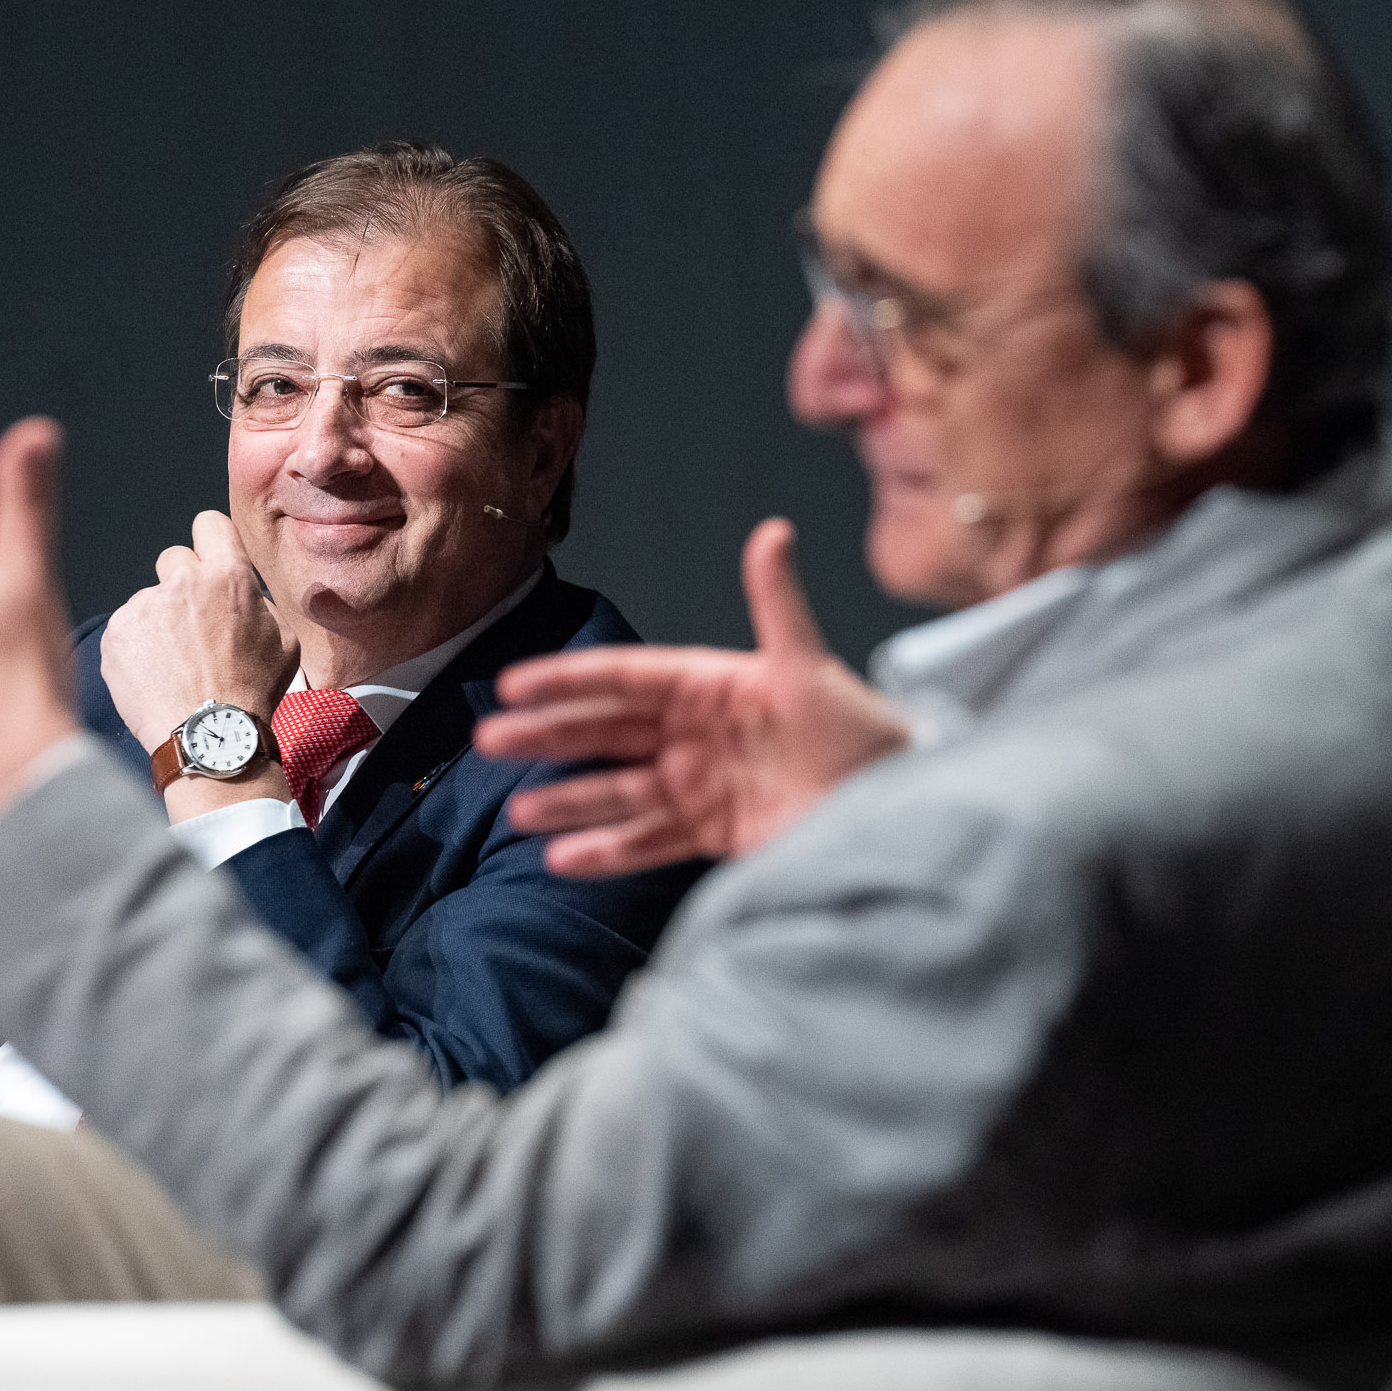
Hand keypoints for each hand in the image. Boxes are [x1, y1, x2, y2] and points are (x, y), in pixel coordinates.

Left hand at [98, 511, 297, 748]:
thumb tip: (243, 591)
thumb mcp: (284, 641)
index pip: (209, 523)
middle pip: (174, 559)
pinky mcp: (115, 632)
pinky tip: (155, 676)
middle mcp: (183, 582)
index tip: (209, 562)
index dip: (210, 542)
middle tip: (193, 626)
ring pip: (150, 600)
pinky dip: (137, 648)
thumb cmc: (251, 693)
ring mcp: (144, 606)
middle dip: (182, 585)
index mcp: (228, 577)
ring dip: (159, 622)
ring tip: (175, 665)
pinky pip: (126, 628)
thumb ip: (259, 603)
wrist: (208, 737)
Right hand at [474, 518, 910, 876]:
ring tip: (519, 812)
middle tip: (490, 742)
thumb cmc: (864, 730)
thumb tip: (773, 530)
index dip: (570, 680)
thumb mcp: (813, 668)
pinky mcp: (717, 832)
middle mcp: (697, 733)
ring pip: (621, 791)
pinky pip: (650, 841)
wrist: (901, 804)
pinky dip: (610, 851)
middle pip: (608, 733)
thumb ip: (779, 604)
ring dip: (570, 800)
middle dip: (550, 737)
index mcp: (712, 684)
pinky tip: (565, 859)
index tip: (516, 683)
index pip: (626, 678)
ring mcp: (703, 785)